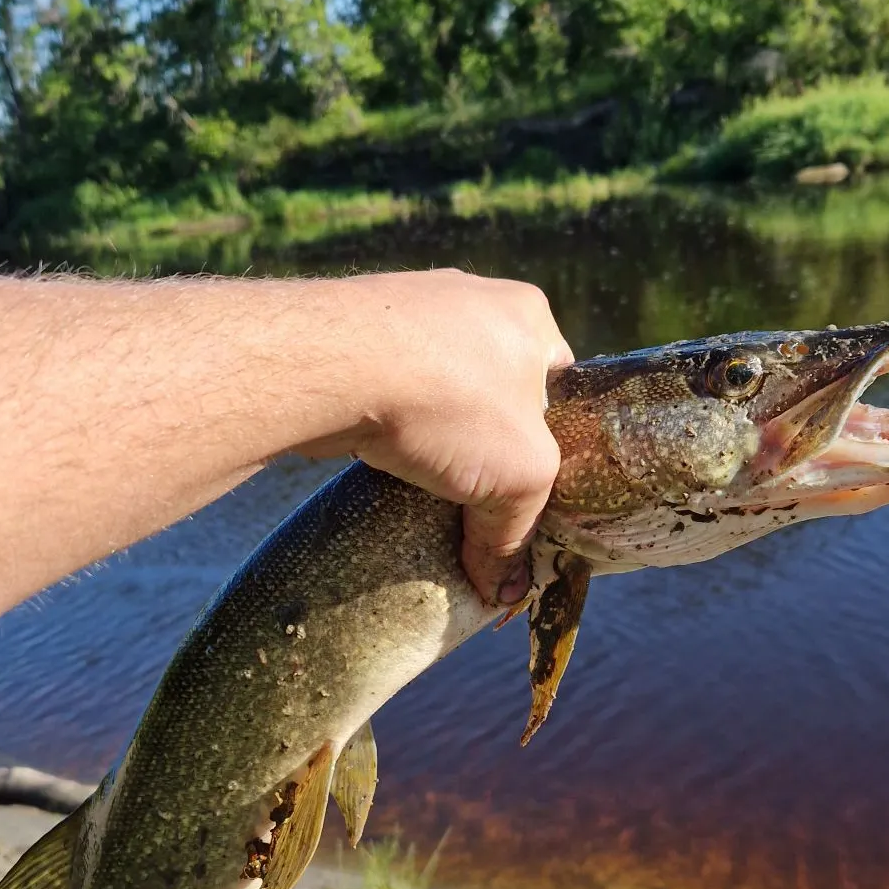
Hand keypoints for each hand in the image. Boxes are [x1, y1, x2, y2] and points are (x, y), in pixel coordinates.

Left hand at [297, 270, 573, 605]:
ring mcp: (405, 309)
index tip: (532, 481)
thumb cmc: (449, 403)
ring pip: (435, 388)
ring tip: (427, 485)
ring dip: (434, 435)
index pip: (558, 384)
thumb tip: (506, 589)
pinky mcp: (350, 332)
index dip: (552, 437)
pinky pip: (385, 388)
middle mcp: (472, 299)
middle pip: (494, 387)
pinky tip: (382, 461)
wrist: (329, 365)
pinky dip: (387, 426)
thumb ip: (516, 533)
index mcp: (528, 315)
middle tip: (480, 493)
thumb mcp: (518, 477)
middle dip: (487, 440)